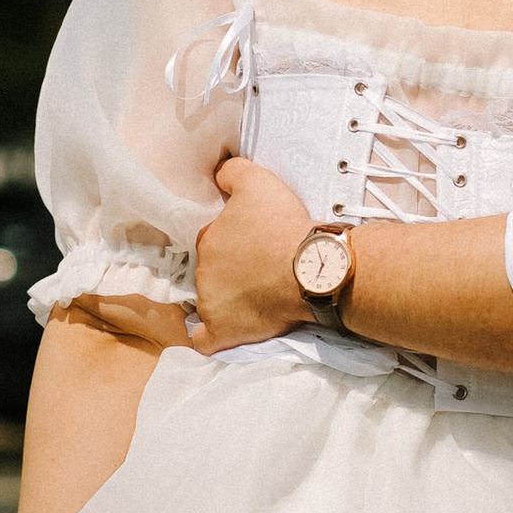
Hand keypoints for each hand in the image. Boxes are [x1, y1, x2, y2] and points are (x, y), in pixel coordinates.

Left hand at [192, 154, 319, 352]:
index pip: (213, 240)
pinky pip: (204, 340)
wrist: (310, 267)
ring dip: (226, 300)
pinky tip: (222, 333)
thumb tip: (217, 173)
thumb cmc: (284, 224)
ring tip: (255, 299)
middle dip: (231, 271)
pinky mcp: (223, 332)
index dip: (234, 242)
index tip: (255, 245)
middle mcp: (202, 272)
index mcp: (208, 238)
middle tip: (262, 271)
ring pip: (209, 302)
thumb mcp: (258, 181)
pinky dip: (211, 337)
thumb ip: (232, 172)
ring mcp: (210, 304)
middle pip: (212, 271)